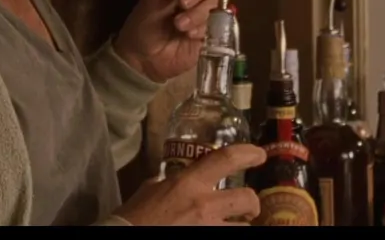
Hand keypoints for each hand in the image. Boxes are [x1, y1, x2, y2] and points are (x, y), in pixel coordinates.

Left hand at [113, 0, 220, 82]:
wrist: (143, 59)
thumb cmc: (144, 24)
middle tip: (181, 1)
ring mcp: (203, 13)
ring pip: (213, 3)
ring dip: (196, 13)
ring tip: (178, 25)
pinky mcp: (208, 33)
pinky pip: (214, 24)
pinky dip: (200, 28)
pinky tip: (187, 35)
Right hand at [114, 144, 264, 225]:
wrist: (125, 236)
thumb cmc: (134, 216)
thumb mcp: (149, 190)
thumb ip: (167, 182)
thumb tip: (172, 179)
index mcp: (187, 183)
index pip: (225, 159)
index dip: (248, 153)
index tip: (259, 154)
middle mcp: (203, 205)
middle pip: (247, 199)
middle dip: (252, 205)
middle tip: (248, 209)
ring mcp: (208, 229)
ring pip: (243, 228)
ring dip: (239, 226)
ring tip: (230, 226)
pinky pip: (229, 238)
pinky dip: (227, 233)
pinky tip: (220, 231)